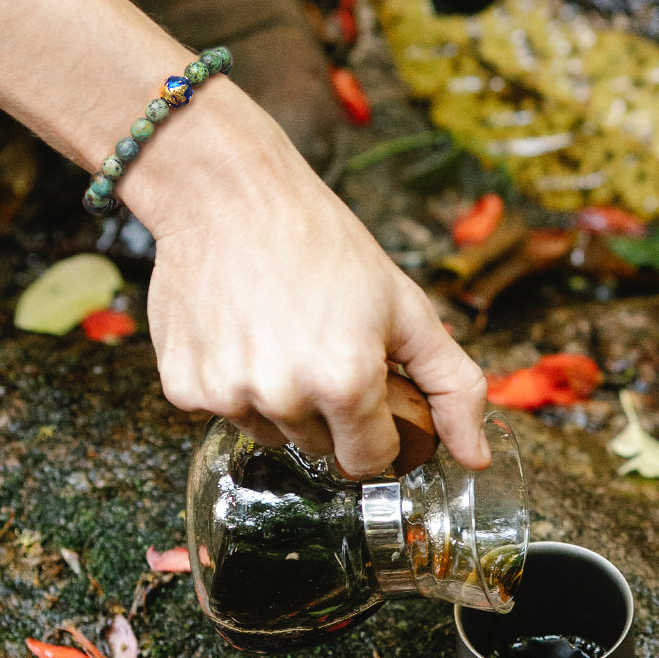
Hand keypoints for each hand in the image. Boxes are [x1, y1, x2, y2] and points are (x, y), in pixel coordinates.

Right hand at [128, 81, 489, 477]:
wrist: (232, 197)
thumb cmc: (324, 243)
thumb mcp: (405, 307)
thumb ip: (453, 386)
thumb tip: (476, 457)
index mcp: (346, 383)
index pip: (370, 460)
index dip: (376, 429)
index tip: (367, 394)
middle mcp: (283, 398)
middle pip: (318, 449)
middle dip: (328, 411)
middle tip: (320, 347)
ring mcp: (226, 395)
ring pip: (268, 433)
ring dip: (277, 400)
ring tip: (276, 334)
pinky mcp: (182, 387)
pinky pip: (221, 411)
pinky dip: (232, 383)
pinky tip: (237, 333)